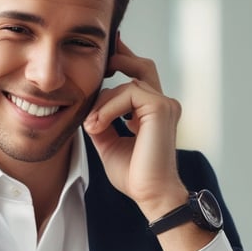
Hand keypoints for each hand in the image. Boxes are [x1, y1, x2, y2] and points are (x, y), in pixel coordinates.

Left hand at [83, 38, 187, 222]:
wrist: (150, 193)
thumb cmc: (134, 174)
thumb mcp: (108, 143)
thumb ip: (101, 122)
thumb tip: (87, 108)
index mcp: (151, 113)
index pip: (139, 79)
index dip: (123, 64)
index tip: (105, 58)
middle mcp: (161, 105)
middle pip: (142, 67)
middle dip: (121, 57)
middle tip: (100, 60)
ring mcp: (164, 105)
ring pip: (126, 85)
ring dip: (102, 103)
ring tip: (91, 125)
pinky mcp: (160, 108)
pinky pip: (128, 93)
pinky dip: (108, 108)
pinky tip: (98, 125)